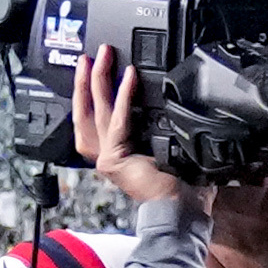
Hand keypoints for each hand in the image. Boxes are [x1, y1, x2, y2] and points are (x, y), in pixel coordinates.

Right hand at [73, 45, 168, 202]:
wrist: (182, 213)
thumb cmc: (182, 187)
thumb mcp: (168, 147)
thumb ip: (158, 126)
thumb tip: (165, 99)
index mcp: (117, 153)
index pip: (95, 119)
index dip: (89, 93)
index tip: (92, 68)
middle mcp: (107, 155)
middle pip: (86, 111)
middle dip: (85, 80)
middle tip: (89, 55)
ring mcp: (108, 159)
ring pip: (95, 112)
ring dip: (97, 81)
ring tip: (100, 56)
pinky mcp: (114, 161)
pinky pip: (119, 121)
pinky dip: (124, 97)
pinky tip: (129, 77)